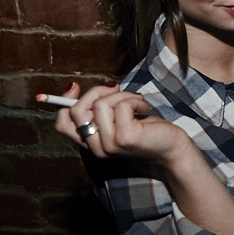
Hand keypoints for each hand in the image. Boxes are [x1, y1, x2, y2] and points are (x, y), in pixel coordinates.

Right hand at [54, 82, 191, 167]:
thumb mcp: (115, 118)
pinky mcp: (125, 138)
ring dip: (120, 95)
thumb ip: (97, 109)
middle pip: (76, 111)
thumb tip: (73, 86)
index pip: (62, 124)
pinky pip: (121, 106)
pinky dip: (133, 99)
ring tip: (136, 101)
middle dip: (95, 91)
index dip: (65, 101)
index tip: (76, 87)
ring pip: (100, 105)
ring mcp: (110, 145)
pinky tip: (143, 106)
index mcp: (91, 143)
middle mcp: (96, 147)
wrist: (172, 148)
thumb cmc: (145, 129)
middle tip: (115, 89)